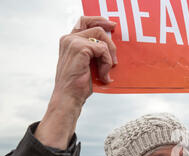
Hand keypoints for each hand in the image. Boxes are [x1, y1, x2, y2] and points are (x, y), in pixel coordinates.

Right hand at [35, 16, 116, 149]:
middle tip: (115, 61)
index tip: (111, 25)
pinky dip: (106, 64)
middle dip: (110, 43)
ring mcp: (73, 42)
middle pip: (97, 29)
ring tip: (105, 72)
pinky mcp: (80, 48)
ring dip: (109, 57)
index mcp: (69, 40)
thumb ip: (93, 52)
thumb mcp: (87, 64)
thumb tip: (111, 47)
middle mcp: (69, 38)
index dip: (99, 21)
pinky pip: (103, 50)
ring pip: (102, 39)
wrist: (69, 97)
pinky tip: (103, 76)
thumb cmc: (78, 84)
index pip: (84, 22)